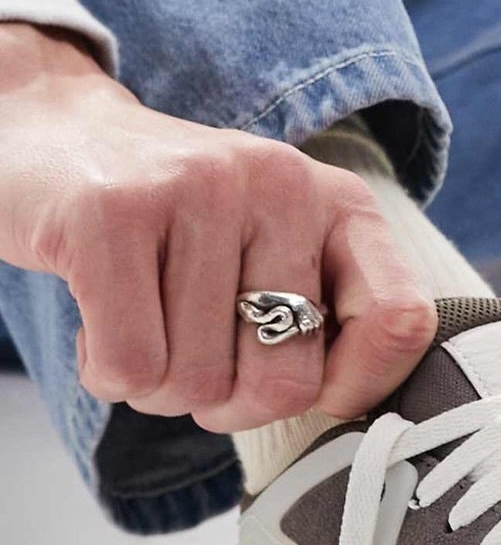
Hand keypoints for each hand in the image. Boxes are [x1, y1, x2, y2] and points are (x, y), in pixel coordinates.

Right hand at [0, 24, 434, 431]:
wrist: (54, 135)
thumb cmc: (178, 226)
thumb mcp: (276, 251)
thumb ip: (329, 319)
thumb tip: (351, 409)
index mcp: (339, 204)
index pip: (401, 323)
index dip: (355, 386)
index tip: (304, 382)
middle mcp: (282, 185)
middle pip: (283, 384)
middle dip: (227, 404)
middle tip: (194, 357)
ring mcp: (199, 190)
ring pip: (193, 385)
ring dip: (156, 384)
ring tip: (141, 318)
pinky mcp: (112, 213)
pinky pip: (129, 366)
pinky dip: (107, 372)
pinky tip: (102, 317)